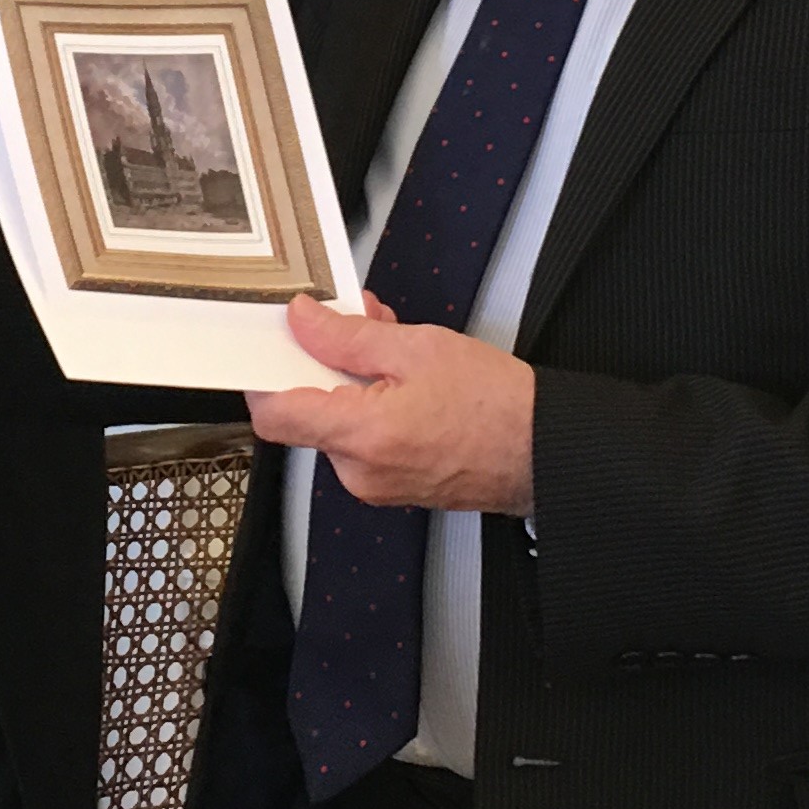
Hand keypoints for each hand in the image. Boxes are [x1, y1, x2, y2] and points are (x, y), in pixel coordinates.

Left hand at [244, 292, 536, 513]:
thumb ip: (348, 337)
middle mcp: (360, 471)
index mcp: (362, 436)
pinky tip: (403, 380)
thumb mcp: (418, 348)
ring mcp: (375, 484)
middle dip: (324, 363)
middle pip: (307, 412)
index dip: (264, 375)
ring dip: (352, 381)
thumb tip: (303, 321)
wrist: (545, 452)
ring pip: (336, 423)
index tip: (273, 343)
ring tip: (395, 348)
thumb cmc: (497, 406)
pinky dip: (370, 406)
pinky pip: (361, 441)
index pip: (274, 414)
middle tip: (357, 323)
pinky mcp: (391, 487)